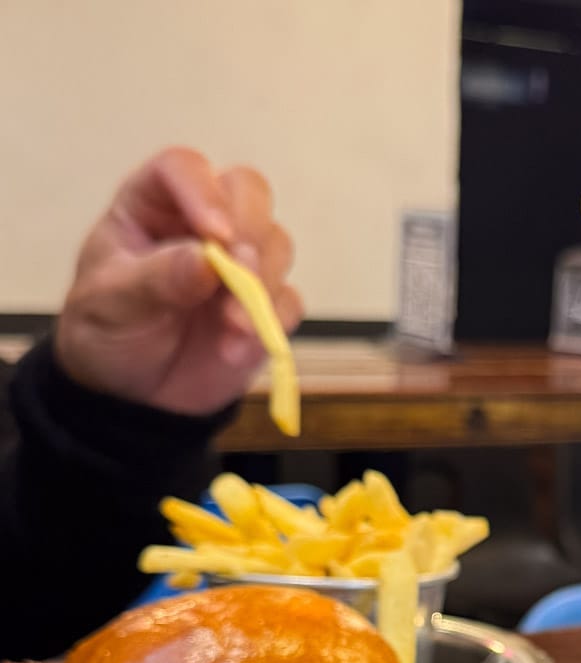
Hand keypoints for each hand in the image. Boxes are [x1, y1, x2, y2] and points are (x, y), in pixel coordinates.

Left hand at [54, 147, 302, 416]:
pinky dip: (272, 323)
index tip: (216, 235)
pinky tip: (237, 349)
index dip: (205, 192)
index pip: (184, 169)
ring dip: (262, 284)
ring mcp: (239, 263)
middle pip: (248, 191)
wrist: (131, 391)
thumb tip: (206, 260)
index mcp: (154, 204)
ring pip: (276, 243)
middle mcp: (202, 222)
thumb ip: (157, 279)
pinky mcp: (264, 306)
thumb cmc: (109, 330)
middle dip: (251, 231)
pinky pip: (288, 301)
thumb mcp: (113, 303)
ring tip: (233, 327)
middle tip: (239, 272)